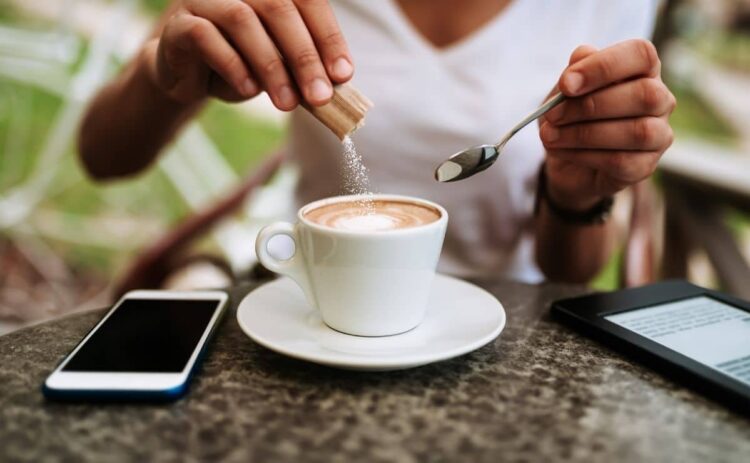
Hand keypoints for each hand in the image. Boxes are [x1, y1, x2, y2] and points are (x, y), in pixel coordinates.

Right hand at [146, 0, 352, 107]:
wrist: (191, 77)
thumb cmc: (243, 66)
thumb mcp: (280, 67)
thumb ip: (303, 68)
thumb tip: (334, 86)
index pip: (308, 1)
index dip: (329, 37)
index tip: (343, 75)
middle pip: (279, 8)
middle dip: (304, 56)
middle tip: (320, 96)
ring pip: (242, 20)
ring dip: (271, 66)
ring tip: (287, 103)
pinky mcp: (180, 24)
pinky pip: (206, 37)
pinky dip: (232, 65)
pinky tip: (249, 90)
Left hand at [539, 39, 675, 210]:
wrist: (566, 161)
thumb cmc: (571, 116)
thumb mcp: (564, 91)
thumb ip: (575, 72)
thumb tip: (583, 55)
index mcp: (642, 70)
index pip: (640, 54)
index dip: (603, 66)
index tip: (566, 84)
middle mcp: (659, 100)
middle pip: (645, 94)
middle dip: (591, 105)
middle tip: (552, 115)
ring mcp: (658, 135)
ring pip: (637, 131)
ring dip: (584, 133)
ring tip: (550, 135)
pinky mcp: (645, 166)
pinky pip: (621, 161)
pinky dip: (584, 155)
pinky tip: (561, 150)